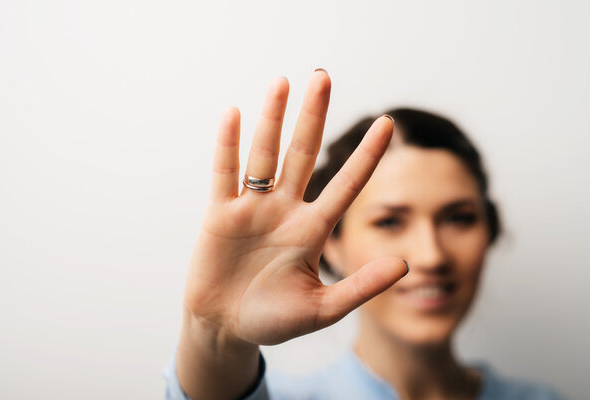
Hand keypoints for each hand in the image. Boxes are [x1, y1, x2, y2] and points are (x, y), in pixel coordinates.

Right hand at [183, 70, 406, 346]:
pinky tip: (234, 114)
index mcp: (312, 229)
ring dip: (272, 119)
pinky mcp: (220, 214)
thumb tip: (405, 265)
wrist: (225, 328)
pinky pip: (225, 173)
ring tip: (283, 82)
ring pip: (264, 155)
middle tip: (323, 77)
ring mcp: (252, 208)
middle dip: (313, 117)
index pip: (346, 184)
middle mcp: (285, 210)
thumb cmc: (274, 320)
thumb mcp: (322, 309)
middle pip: (302, 154)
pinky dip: (228, 145)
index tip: (388, 123)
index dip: (367, 155)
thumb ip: (360, 287)